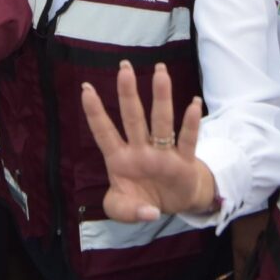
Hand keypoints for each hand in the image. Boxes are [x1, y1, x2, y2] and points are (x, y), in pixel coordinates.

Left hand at [80, 61, 217, 221]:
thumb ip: (128, 212)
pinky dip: (191, 124)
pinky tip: (194, 104)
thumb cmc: (141, 201)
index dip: (95, 113)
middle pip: (133, 118)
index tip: (86, 88)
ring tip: (160, 73)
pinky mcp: (183, 161)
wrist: (170, 205)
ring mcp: (162, 153)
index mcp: (119, 159)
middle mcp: (140, 151)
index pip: (104, 132)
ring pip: (161, 122)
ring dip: (161, 98)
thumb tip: (150, 213)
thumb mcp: (124, 210)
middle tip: (124, 66)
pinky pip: (187, 140)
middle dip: (127, 93)